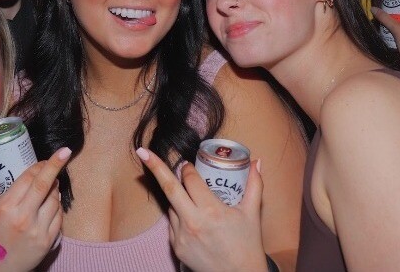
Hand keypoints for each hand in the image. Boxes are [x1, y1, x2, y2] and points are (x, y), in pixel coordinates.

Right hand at [0, 147, 70, 271]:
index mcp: (6, 208)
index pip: (28, 178)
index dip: (39, 165)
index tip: (45, 158)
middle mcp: (23, 218)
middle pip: (44, 185)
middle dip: (55, 166)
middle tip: (64, 153)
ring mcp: (37, 230)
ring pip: (55, 199)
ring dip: (55, 188)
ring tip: (50, 186)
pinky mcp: (48, 240)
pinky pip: (59, 215)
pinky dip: (57, 206)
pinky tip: (51, 204)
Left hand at [136, 148, 267, 271]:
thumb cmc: (247, 245)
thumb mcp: (252, 213)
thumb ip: (254, 185)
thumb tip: (255, 162)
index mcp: (211, 211)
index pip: (191, 180)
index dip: (188, 169)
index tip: (188, 164)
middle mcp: (192, 222)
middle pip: (169, 188)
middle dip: (155, 167)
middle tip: (144, 153)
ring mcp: (181, 236)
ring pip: (171, 206)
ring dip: (176, 196)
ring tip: (191, 198)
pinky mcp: (176, 247)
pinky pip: (172, 223)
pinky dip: (178, 214)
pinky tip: (190, 217)